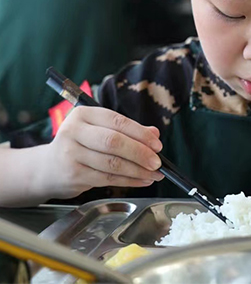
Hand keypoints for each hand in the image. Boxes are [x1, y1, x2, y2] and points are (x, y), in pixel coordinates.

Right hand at [39, 107, 163, 199]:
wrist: (48, 168)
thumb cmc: (80, 145)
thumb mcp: (99, 130)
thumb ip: (127, 130)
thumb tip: (154, 133)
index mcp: (83, 114)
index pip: (117, 121)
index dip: (140, 134)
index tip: (157, 144)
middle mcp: (74, 132)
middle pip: (114, 142)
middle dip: (140, 153)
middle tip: (158, 162)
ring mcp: (71, 154)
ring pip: (112, 163)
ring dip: (138, 170)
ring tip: (155, 174)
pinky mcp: (74, 175)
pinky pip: (108, 179)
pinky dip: (129, 181)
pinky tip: (142, 180)